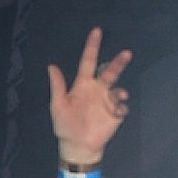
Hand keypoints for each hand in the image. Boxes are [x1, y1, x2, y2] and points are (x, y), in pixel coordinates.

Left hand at [48, 29, 132, 163]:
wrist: (77, 146)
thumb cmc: (65, 125)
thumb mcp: (58, 105)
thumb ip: (57, 86)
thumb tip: (51, 66)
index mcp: (83, 85)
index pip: (88, 62)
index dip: (92, 47)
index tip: (97, 31)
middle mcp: (97, 89)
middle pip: (110, 71)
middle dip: (119, 62)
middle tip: (127, 53)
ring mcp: (108, 101)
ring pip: (118, 89)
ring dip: (121, 90)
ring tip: (121, 94)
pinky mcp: (116, 114)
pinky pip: (122, 107)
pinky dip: (122, 107)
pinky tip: (118, 112)